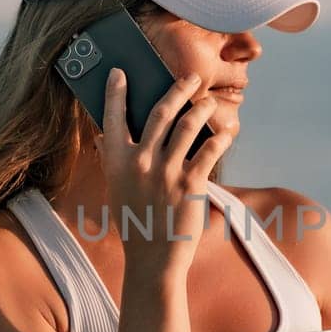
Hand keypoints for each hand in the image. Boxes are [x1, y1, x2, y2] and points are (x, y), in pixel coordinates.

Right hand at [99, 66, 231, 275]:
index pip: (113, 117)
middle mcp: (141, 161)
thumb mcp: (116, 191)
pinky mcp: (191, 183)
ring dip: (202, 108)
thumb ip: (112, 162)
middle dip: (177, 89)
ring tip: (208, 101)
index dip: (116, 93)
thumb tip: (104, 137)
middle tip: (190, 77)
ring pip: (188, 125)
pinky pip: (209, 150)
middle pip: (160, 112)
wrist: (153, 258)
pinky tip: (226, 131)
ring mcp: (166, 171)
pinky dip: (220, 137)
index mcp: (117, 161)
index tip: (120, 72)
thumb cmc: (134, 223)